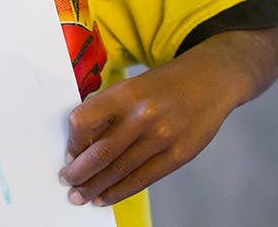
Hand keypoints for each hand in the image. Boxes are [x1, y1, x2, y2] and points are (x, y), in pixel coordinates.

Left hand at [58, 27, 277, 206]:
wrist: (210, 80)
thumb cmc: (165, 83)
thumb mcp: (132, 85)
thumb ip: (108, 109)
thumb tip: (82, 141)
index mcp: (125, 93)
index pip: (84, 121)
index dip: (72, 142)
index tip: (68, 154)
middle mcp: (141, 115)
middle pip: (100, 152)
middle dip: (79, 173)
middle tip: (67, 182)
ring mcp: (162, 137)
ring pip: (119, 170)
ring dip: (96, 187)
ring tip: (81, 196)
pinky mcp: (178, 155)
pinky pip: (142, 179)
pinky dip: (120, 191)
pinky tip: (107, 197)